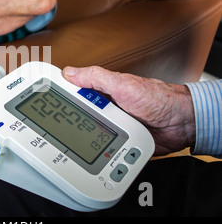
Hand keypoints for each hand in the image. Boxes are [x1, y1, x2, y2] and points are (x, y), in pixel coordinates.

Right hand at [62, 66, 195, 155]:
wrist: (182, 124)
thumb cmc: (158, 99)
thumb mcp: (123, 84)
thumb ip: (97, 77)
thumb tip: (70, 72)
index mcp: (101, 91)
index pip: (74, 91)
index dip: (58, 95)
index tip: (41, 98)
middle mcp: (104, 108)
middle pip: (76, 115)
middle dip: (67, 123)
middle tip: (54, 128)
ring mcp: (110, 126)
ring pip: (86, 133)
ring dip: (82, 139)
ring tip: (72, 142)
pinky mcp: (117, 142)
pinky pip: (102, 147)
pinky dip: (96, 150)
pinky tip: (90, 152)